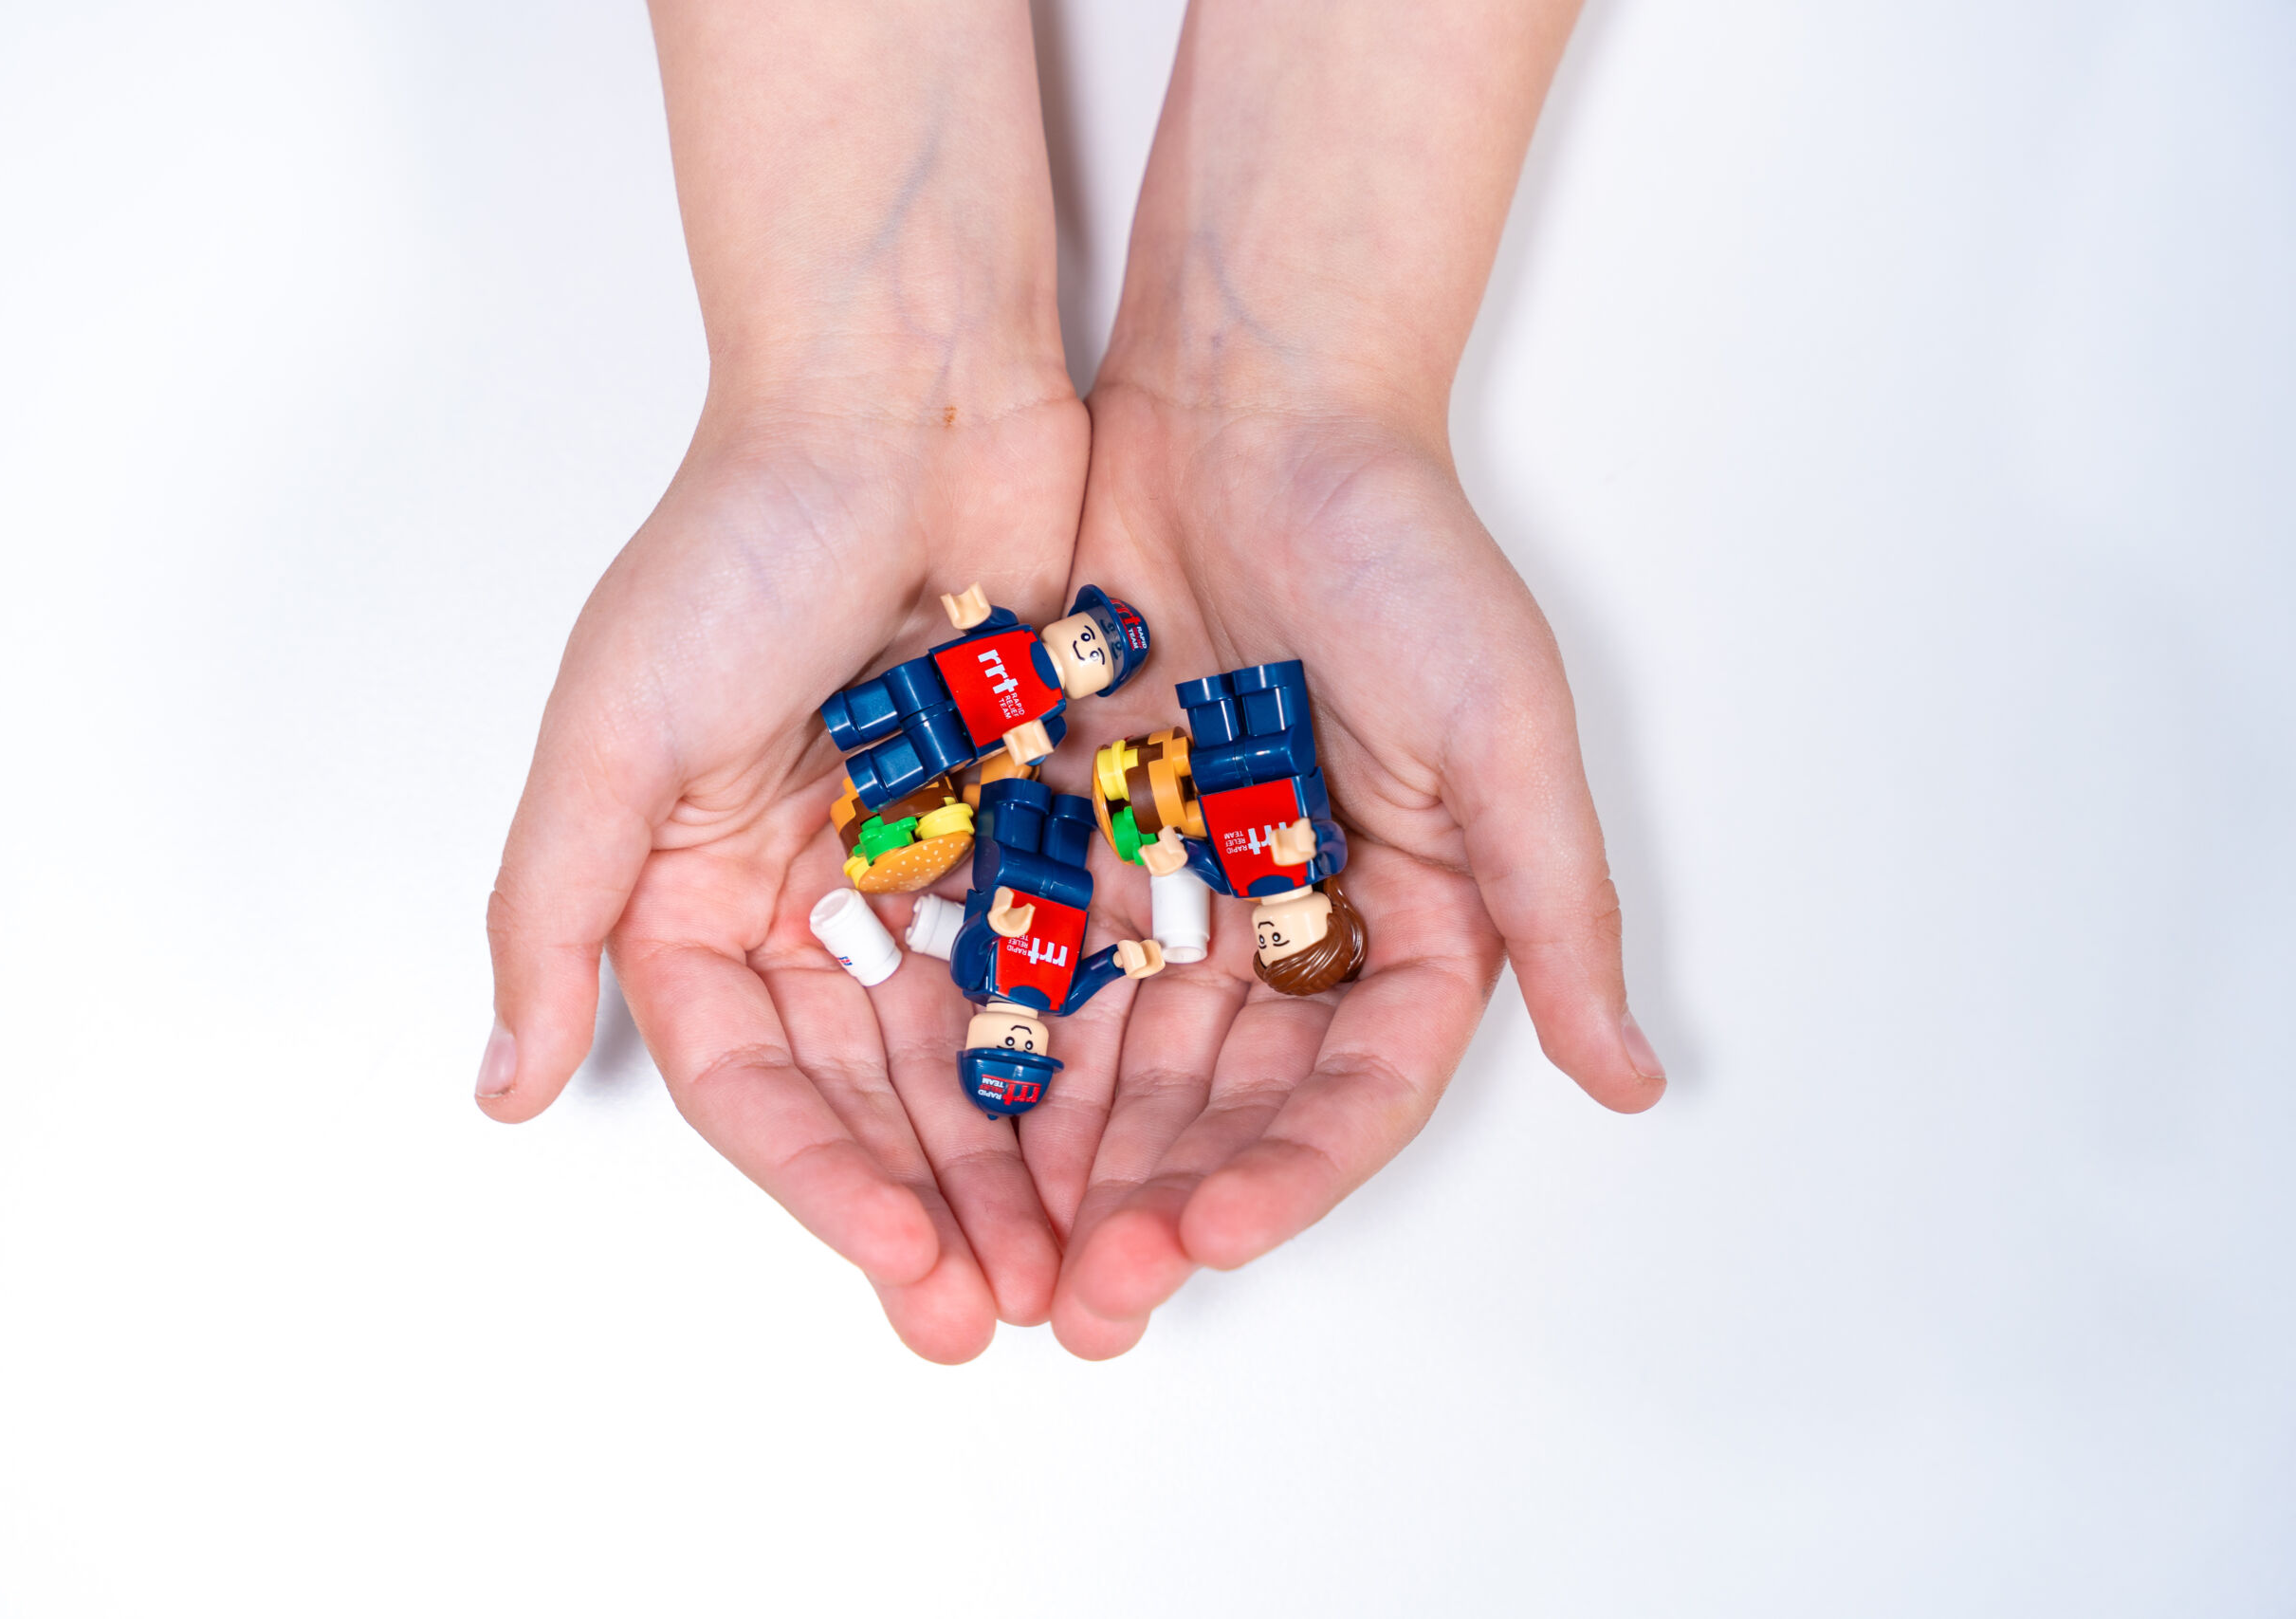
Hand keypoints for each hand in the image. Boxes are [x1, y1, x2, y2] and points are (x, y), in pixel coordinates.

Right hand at [480, 0, 1086, 1361]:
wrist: (910, 384)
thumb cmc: (744, 539)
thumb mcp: (615, 729)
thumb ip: (555, 910)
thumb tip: (493, 1087)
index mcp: (697, 886)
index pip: (752, 1083)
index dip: (821, 1187)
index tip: (906, 1265)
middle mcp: (812, 889)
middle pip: (875, 1091)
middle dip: (938, 1205)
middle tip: (1010, 1312)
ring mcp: (932, 854)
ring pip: (982, 1046)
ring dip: (1026, 1158)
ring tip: (1090, 1264)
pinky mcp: (1039, 811)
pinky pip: (1070, 953)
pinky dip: (1102, 1044)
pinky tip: (1150, 1134)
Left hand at [1018, 0, 1656, 1358]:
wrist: (1246, 399)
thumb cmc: (1394, 545)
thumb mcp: (1498, 722)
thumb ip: (1553, 904)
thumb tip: (1635, 1081)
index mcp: (1410, 914)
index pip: (1354, 1087)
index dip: (1289, 1175)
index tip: (1206, 1239)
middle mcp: (1295, 917)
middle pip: (1227, 1098)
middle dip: (1160, 1200)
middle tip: (1084, 1298)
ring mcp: (1180, 881)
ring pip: (1121, 1054)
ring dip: (1069, 1156)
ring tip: (1004, 1249)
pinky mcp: (1078, 831)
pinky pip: (1033, 956)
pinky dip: (999, 1038)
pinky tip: (947, 1113)